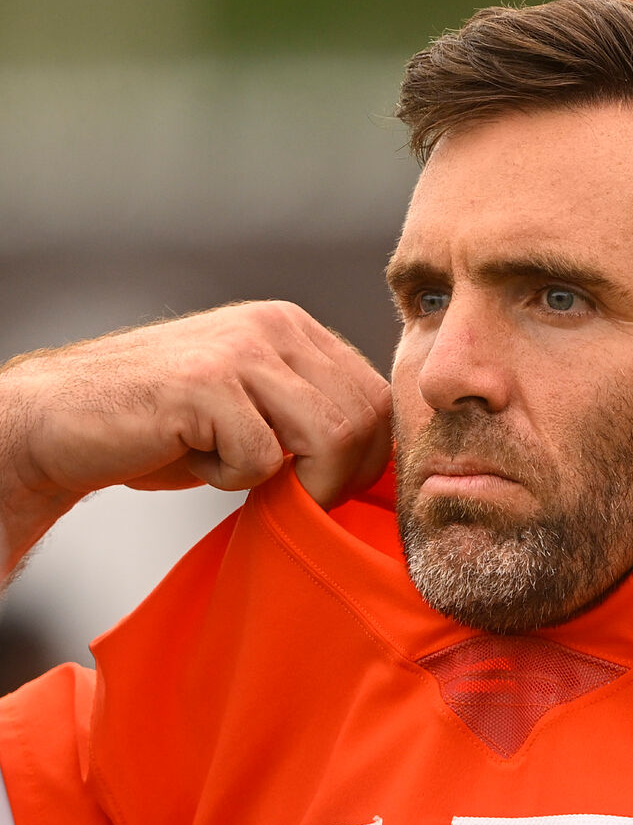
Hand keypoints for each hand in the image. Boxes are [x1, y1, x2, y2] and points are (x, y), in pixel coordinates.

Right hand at [3, 301, 391, 510]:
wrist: (59, 421)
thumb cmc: (163, 428)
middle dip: (339, 477)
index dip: (368, 456)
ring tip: (245, 478)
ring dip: (296, 482)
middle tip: (295, 498)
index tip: (331, 487)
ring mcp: (240, 350)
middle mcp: (273, 326)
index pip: (377, 395)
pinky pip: (263, 458)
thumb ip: (312, 415)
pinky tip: (195, 460)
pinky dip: (234, 480)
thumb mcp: (256, 408)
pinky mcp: (205, 384)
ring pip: (328, 435)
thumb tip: (381, 465)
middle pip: (363, 418)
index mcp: (293, 327)